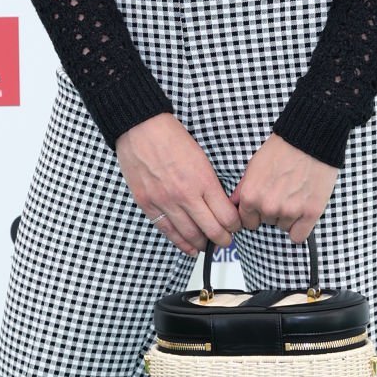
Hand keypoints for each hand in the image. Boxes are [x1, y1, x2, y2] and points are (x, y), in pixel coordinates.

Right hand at [115, 112, 242, 257]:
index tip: (235, 226)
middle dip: (223, 240)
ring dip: (202, 244)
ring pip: (189, 235)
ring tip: (208, 246)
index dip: (235, 225)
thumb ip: (210, 183)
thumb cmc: (171, 138)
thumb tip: (220, 205)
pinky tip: (189, 248)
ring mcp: (165, 201)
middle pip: (211, 230)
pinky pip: (167, 230)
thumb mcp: (201, 158)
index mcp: (203, 180)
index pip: (226, 216)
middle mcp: (185, 194)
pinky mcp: (148, 204)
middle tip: (226, 241)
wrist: (141, 128)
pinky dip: (180, 243)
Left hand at [230, 132, 338, 246]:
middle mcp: (268, 207)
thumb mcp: (253, 166)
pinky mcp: (310, 213)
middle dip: (273, 212)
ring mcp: (290, 211)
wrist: (310, 140)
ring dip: (289, 216)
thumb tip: (233, 204)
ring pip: (284, 227)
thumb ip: (243, 188)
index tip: (264, 206)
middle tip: (283, 192)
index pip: (247, 222)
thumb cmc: (281, 149)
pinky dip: (301, 228)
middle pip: (267, 223)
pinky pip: (299, 236)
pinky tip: (303, 213)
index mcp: (251, 197)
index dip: (256, 214)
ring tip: (296, 194)